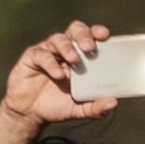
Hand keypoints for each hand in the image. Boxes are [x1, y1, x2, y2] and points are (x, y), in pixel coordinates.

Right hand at [2, 20, 117, 127]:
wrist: (30, 113)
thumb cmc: (58, 105)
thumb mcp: (79, 109)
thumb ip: (96, 107)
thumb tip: (113, 103)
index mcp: (81, 56)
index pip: (91, 37)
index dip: (98, 32)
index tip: (106, 36)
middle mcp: (65, 49)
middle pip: (75, 30)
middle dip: (84, 35)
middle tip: (90, 48)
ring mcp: (48, 51)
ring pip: (59, 39)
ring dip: (68, 48)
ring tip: (75, 60)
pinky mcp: (32, 57)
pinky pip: (42, 54)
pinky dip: (51, 63)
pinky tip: (58, 75)